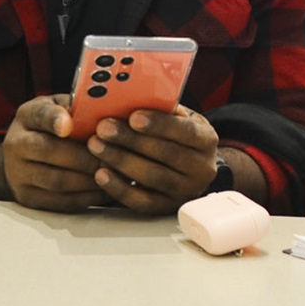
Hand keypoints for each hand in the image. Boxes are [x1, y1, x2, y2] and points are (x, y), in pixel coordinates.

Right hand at [3, 95, 108, 211]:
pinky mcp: (28, 197)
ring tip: (114, 174)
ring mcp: (18, 174)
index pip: (39, 115)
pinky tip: (106, 190)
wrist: (26, 155)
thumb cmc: (56, 126)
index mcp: (27, 116)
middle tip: (112, 157)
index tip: (68, 126)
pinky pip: (60, 201)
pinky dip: (87, 197)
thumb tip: (109, 107)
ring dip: (89, 179)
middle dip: (84, 156)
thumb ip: (79, 107)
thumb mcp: (62, 108)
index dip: (54, 120)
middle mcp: (16, 144)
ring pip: (57, 180)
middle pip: (49, 151)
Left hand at [87, 105, 219, 213]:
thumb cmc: (179, 136)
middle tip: (104, 128)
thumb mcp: (182, 119)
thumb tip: (133, 98)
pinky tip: (101, 174)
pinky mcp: (167, 207)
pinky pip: (141, 201)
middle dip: (131, 140)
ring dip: (120, 160)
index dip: (159, 124)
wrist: (192, 168)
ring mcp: (186, 190)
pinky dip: (119, 188)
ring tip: (96, 146)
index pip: (185, 131)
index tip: (133, 116)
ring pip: (152, 177)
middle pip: (165, 154)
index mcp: (207, 140)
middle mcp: (202, 168)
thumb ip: (164, 111)